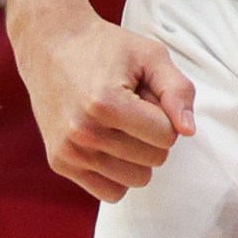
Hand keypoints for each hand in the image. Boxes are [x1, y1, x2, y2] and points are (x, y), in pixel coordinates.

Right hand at [11, 10, 195, 201]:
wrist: (50, 45)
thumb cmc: (104, 48)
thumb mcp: (149, 55)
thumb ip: (177, 90)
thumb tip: (188, 131)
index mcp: (107, 103)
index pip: (167, 136)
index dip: (165, 114)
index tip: (146, 96)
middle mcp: (84, 132)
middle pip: (154, 160)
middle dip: (151, 134)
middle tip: (130, 106)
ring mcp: (69, 151)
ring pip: (136, 179)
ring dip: (136, 155)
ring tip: (117, 122)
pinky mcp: (59, 163)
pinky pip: (111, 192)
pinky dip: (118, 173)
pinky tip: (108, 143)